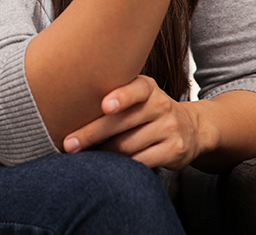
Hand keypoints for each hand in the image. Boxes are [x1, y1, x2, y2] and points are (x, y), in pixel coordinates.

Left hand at [61, 75, 213, 169]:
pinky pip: (141, 161)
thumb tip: (65, 107)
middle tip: (68, 144)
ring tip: (82, 156)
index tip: (105, 106)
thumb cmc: (147, 111)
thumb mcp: (137, 95)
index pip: (136, 89)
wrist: (190, 128)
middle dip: (92, 133)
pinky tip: (106, 167)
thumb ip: (111, 94)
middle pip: (122, 122)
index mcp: (147, 88)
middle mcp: (160, 105)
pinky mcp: (174, 150)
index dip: (121, 96)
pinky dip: (121, 166)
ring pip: (128, 145)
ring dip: (102, 153)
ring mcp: (169, 128)